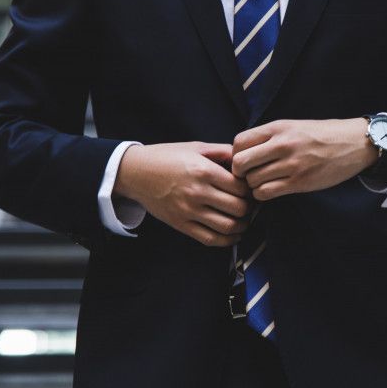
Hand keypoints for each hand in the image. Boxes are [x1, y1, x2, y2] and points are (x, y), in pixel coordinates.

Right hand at [113, 142, 251, 246]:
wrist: (136, 172)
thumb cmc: (167, 157)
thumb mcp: (195, 147)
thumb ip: (222, 151)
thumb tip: (245, 158)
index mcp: (203, 171)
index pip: (240, 187)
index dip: (251, 190)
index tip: (250, 189)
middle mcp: (197, 192)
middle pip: (238, 208)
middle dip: (249, 208)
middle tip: (250, 205)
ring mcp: (189, 211)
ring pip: (227, 226)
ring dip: (242, 226)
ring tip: (244, 220)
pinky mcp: (181, 224)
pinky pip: (210, 239)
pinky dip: (227, 241)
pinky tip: (233, 235)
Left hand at [232, 119, 377, 200]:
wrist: (353, 143)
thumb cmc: (321, 135)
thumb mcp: (293, 126)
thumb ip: (268, 137)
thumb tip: (242, 152)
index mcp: (278, 128)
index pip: (238, 142)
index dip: (235, 154)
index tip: (244, 160)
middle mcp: (282, 144)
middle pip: (240, 163)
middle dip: (240, 172)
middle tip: (249, 175)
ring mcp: (291, 164)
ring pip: (252, 181)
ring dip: (253, 185)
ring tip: (263, 182)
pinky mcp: (299, 182)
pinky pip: (266, 193)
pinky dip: (263, 194)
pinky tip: (271, 190)